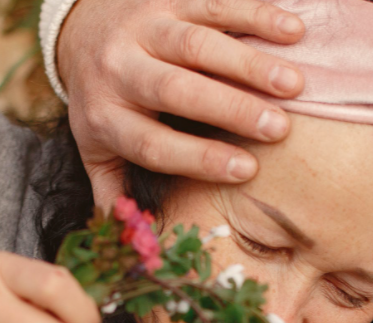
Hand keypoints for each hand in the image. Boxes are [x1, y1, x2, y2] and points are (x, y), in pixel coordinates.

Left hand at [57, 0, 305, 201]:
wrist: (78, 31)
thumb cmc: (104, 105)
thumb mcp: (97, 152)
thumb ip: (114, 196)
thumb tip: (135, 247)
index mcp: (106, 118)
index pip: (153, 144)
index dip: (199, 157)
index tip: (246, 170)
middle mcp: (120, 69)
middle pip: (176, 89)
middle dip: (230, 109)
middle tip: (279, 128)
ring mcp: (144, 27)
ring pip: (197, 42)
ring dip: (249, 63)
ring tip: (294, 85)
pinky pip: (213, 2)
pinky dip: (256, 12)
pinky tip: (293, 30)